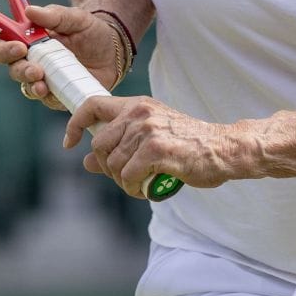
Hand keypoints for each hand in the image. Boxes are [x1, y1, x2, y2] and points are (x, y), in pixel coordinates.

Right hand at [0, 3, 122, 109]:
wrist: (113, 52)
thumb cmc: (90, 31)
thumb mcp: (76, 18)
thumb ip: (54, 15)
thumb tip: (30, 11)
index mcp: (28, 41)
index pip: (3, 45)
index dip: (4, 48)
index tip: (19, 47)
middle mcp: (31, 61)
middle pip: (12, 69)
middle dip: (19, 69)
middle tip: (34, 68)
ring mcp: (44, 80)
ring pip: (27, 87)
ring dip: (32, 85)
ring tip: (42, 82)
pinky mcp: (58, 95)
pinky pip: (48, 100)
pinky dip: (49, 98)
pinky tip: (54, 92)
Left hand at [63, 95, 241, 195]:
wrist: (225, 149)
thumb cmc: (191, 146)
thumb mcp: (152, 139)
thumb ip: (119, 147)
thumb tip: (86, 163)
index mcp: (138, 105)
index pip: (92, 105)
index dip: (74, 124)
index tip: (69, 142)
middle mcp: (140, 113)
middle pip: (98, 144)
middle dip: (106, 166)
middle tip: (125, 177)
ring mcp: (147, 130)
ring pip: (112, 164)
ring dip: (122, 182)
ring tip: (140, 184)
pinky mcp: (156, 149)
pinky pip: (127, 176)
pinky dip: (133, 189)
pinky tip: (146, 189)